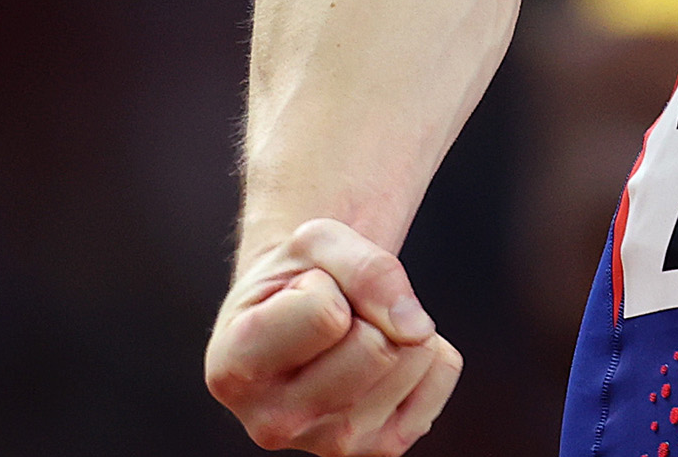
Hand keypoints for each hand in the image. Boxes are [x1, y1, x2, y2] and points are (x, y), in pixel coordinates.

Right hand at [203, 220, 463, 454]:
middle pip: (375, 348)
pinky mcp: (378, 448)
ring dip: (399, 326)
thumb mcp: (316, 241)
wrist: (302, 309)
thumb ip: (367, 269)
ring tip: (357, 332)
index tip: (303, 290)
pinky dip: (429, 348)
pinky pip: (444, 372)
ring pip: (412, 360)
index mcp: (233, 368)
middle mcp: (272, 423)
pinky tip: (385, 357)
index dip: (327, 282)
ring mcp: (327, 445)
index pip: (324, 312)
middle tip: (339, 312)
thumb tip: (416, 329)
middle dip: (369, 309)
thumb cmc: (298, 274)